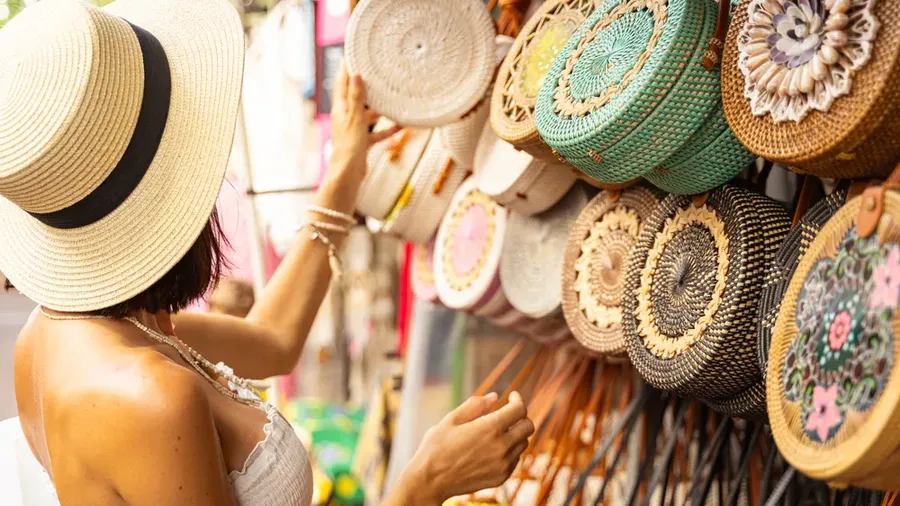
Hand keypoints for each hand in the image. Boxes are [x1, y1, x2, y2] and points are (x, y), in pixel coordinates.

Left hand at [327, 63, 401, 187]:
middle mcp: (346, 117)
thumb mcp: (355, 118)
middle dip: (366, 85)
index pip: (342, 83)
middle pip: (356, 96)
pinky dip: (387, 128)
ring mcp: (354, 129)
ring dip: (381, 108)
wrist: (348, 174)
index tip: (352, 54)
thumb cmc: (348, 147)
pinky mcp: (362, 142)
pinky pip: (377, 131)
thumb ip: (357, 97)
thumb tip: (356, 74)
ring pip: (369, 114)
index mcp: (340, 108)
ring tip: (394, 97)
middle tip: (378, 72)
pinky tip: (401, 125)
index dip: (346, 68)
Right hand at [402, 392, 534, 502]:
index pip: (519, 409)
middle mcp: (501, 447)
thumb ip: (475, 405)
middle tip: (508, 413)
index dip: (517, 399)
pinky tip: (493, 448)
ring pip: (523, 443)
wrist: (430, 481)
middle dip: (521, 416)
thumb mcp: (452, 419)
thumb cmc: (437, 447)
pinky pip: (515, 459)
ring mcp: (503, 464)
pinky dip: (510, 450)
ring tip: (497, 431)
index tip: (512, 396)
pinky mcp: (501, 477)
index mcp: (490, 428)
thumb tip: (495, 397)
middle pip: (528, 426)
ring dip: (515, 434)